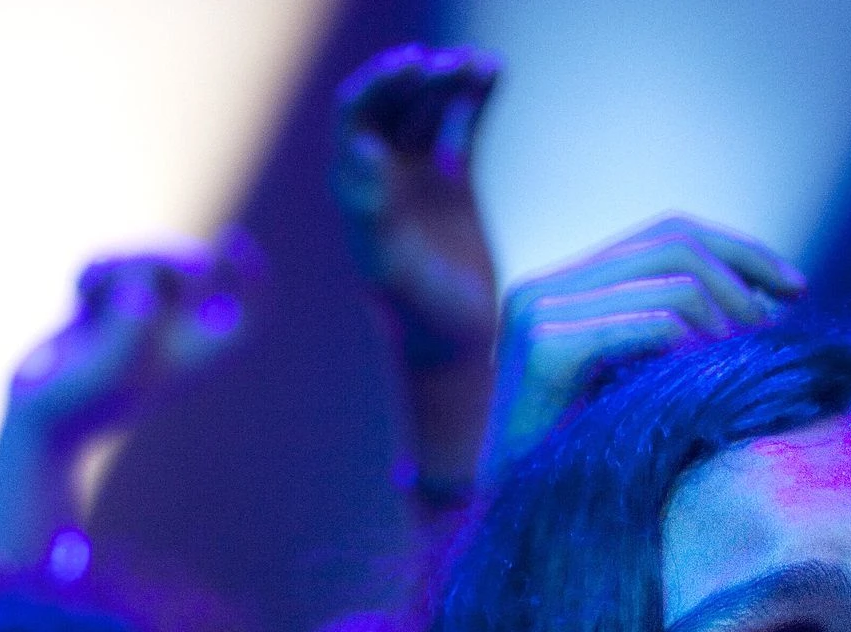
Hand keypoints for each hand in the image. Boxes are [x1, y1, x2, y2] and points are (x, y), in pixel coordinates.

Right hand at [0, 244, 255, 454]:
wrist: (40, 424)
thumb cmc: (83, 402)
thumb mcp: (115, 363)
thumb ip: (134, 322)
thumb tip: (139, 289)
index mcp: (197, 354)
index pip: (250, 307)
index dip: (251, 270)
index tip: (229, 241)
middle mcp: (174, 336)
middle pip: (197, 267)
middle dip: (166, 256)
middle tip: (141, 267)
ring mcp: (138, 321)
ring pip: (147, 259)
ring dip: (121, 262)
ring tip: (91, 290)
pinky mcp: (103, 313)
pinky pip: (108, 267)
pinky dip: (94, 273)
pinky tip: (78, 295)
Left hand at [334, 44, 500, 369]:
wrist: (452, 346)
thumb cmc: (413, 317)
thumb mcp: (389, 264)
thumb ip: (372, 209)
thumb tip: (362, 149)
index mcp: (356, 189)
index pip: (356, 116)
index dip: (380, 84)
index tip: (413, 66)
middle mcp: (382, 176)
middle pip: (395, 104)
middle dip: (419, 77)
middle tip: (450, 67)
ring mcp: (419, 176)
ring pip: (430, 109)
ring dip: (450, 80)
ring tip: (478, 66)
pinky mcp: (454, 182)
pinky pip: (462, 126)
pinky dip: (476, 97)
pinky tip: (494, 72)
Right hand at [485, 214, 803, 473]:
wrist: (516, 528)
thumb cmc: (581, 471)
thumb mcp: (633, 386)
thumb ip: (671, 333)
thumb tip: (768, 299)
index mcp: (558, 290)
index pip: (665, 233)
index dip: (739, 251)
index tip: (795, 291)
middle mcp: (540, 288)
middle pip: (674, 242)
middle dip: (743, 280)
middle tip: (774, 335)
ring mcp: (537, 313)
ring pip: (674, 282)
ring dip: (726, 324)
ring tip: (739, 371)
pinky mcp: (547, 347)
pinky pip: (655, 324)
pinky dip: (694, 351)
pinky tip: (703, 389)